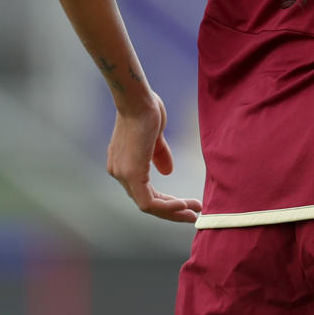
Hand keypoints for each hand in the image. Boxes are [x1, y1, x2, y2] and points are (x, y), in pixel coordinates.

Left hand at [105, 91, 201, 222]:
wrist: (137, 99)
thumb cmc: (146, 109)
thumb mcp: (155, 136)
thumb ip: (159, 154)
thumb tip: (168, 172)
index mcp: (124, 164)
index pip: (145, 193)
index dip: (167, 202)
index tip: (186, 204)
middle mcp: (119, 173)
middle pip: (147, 203)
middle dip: (172, 211)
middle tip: (193, 215)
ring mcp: (123, 175)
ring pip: (148, 206)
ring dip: (173, 211)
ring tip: (194, 213)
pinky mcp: (131, 174)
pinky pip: (149, 202)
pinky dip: (168, 207)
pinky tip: (184, 205)